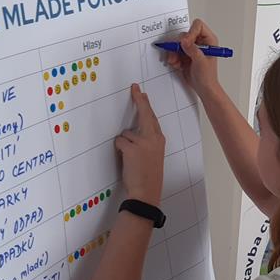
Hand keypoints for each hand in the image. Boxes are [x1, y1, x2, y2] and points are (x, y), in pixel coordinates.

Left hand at [115, 84, 164, 204]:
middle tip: (135, 88)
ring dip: (125, 143)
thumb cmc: (149, 175)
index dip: (146, 104)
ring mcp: (143, 142)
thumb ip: (148, 141)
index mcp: (159, 139)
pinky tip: (126, 159)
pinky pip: (119, 142)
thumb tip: (133, 131)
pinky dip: (119, 149)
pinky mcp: (132, 148)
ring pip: (126, 134)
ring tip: (131, 159)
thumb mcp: (154, 155)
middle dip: (139, 101)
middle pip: (144, 114)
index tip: (141, 93)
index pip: (152, 117)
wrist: (147, 191)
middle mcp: (153, 138)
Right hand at [165, 18, 220, 96]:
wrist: (203, 88)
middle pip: (184, 34)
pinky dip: (173, 58)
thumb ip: (193, 50)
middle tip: (175, 53)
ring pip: (177, 43)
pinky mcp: (184, 55)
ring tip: (175, 62)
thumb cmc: (207, 76)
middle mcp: (200, 42)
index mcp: (209, 40)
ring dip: (173, 52)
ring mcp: (191, 48)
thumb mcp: (201, 62)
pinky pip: (174, 51)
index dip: (190, 32)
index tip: (185, 43)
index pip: (198, 26)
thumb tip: (184, 40)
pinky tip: (177, 65)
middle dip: (178, 45)